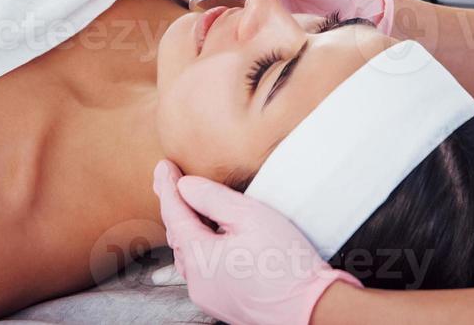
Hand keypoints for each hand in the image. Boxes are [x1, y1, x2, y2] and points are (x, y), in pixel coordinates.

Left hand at [152, 160, 360, 324]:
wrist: (310, 307)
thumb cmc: (286, 263)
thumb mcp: (250, 216)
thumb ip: (213, 198)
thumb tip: (185, 186)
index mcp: (199, 258)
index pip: (174, 214)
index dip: (167, 187)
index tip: (163, 166)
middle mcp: (196, 281)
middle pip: (179, 235)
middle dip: (176, 207)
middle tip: (171, 181)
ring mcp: (209, 295)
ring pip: (190, 254)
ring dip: (189, 228)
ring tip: (190, 206)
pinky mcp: (223, 302)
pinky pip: (204, 269)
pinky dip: (203, 248)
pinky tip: (214, 237)